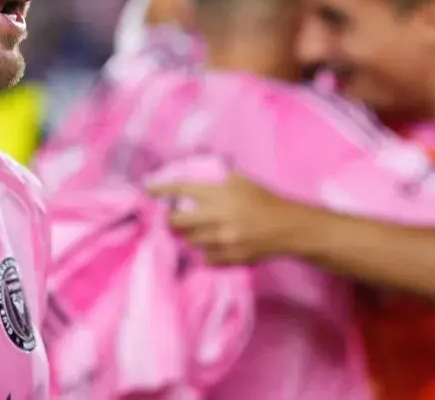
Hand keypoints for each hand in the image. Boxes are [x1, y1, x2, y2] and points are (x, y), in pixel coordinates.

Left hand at [147, 173, 299, 264]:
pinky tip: (211, 246)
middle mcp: (218, 217)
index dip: (160, 191)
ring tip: (197, 233)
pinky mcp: (230, 258)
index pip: (180, 190)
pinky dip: (204, 253)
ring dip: (189, 237)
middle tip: (170, 220)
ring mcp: (224, 240)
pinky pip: (205, 259)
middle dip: (169, 222)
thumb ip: (217, 178)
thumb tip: (193, 174)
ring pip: (190, 242)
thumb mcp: (240, 180)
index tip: (147, 192)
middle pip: (177, 223)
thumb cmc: (264, 200)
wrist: (287, 227)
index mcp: (219, 194)